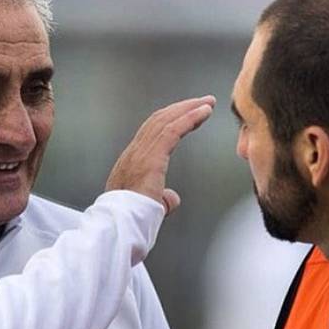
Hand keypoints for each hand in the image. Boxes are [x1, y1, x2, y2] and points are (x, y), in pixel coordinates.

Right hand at [106, 96, 215, 213]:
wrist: (120, 226)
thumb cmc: (131, 221)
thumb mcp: (149, 207)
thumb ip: (160, 198)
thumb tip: (172, 198)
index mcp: (131, 163)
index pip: (151, 133)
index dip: (171, 120)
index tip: (189, 115)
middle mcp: (133, 153)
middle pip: (158, 121)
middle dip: (182, 109)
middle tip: (203, 102)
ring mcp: (140, 153)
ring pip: (165, 121)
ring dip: (189, 109)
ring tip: (207, 103)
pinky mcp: (150, 158)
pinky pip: (172, 131)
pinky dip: (190, 118)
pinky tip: (204, 112)